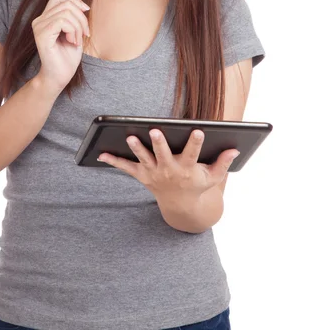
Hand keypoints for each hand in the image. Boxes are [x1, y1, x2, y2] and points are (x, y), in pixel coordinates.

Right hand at [32, 0, 89, 91]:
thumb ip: (74, 16)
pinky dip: (73, 31)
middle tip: (84, 33)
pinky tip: (72, 42)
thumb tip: (82, 4)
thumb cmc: (67, 56)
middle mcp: (39, 20)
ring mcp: (39, 27)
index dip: (75, 0)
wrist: (60, 76)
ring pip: (66, 12)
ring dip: (78, 27)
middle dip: (81, 17)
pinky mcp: (42, 35)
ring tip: (77, 40)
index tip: (86, 12)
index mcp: (46, 17)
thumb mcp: (74, 31)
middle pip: (66, 3)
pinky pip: (62, 22)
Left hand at [97, 129, 239, 201]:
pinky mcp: (142, 176)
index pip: (193, 153)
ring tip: (130, 137)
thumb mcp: (213, 177)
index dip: (196, 142)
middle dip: (159, 143)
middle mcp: (169, 170)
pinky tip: (100, 152)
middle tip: (156, 131)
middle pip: (163, 154)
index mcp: (187, 169)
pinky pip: (126, 168)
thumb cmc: (197, 185)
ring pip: (143, 159)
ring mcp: (154, 173)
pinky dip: (113, 161)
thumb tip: (235, 149)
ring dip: (136, 148)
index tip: (198, 130)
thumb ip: (223, 163)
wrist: (180, 207)